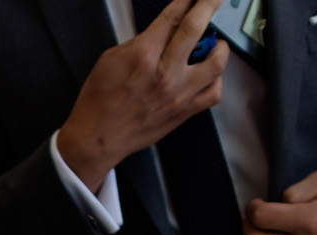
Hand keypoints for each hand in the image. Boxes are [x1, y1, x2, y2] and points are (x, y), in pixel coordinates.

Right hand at [56, 0, 228, 189]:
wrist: (97, 138)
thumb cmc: (99, 102)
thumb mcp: (110, 59)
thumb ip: (141, 42)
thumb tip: (162, 32)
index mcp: (142, 55)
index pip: (172, 16)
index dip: (187, 0)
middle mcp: (164, 73)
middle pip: (196, 28)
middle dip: (209, 4)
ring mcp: (178, 94)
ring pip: (216, 62)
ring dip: (220, 47)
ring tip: (215, 44)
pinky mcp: (184, 112)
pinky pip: (214, 93)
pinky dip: (217, 79)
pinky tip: (209, 74)